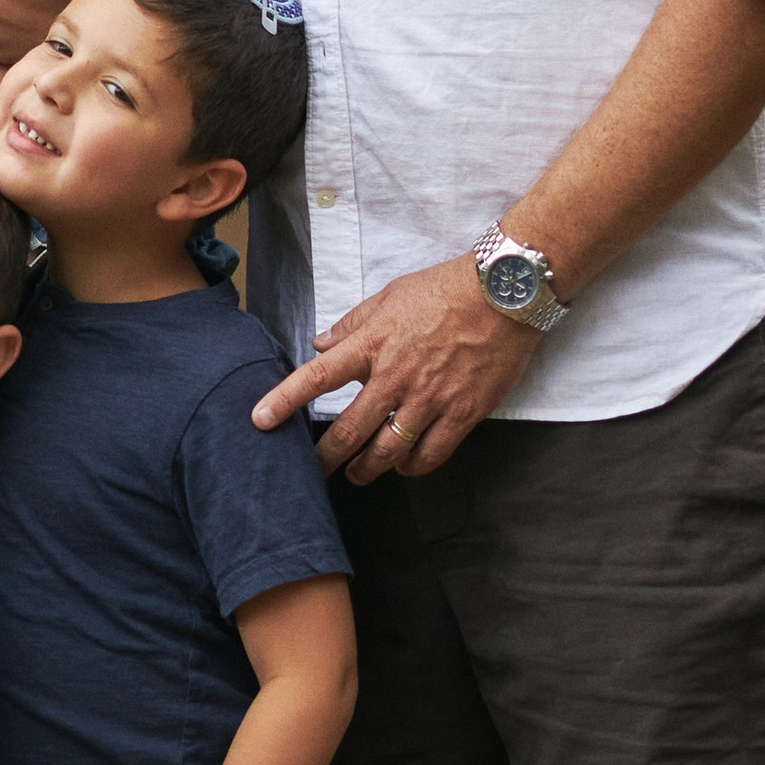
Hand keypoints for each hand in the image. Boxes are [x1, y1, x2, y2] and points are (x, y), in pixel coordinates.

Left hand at [252, 255, 538, 481]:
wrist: (504, 293)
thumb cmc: (446, 289)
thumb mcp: (390, 296)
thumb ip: (353, 324)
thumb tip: (321, 344)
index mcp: (373, 344)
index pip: (317, 377)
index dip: (284, 401)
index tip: (260, 421)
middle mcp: (395, 377)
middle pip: (349, 431)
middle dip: (325, 458)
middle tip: (312, 471)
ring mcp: (430, 399)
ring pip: (387, 452)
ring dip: (366, 470)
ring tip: (358, 475)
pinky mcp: (463, 413)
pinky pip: (430, 455)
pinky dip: (411, 467)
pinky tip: (404, 467)